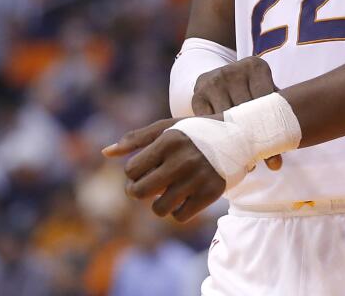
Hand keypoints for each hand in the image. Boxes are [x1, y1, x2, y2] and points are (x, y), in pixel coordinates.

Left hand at [103, 117, 226, 221]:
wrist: (239, 135)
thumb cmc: (196, 130)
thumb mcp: (167, 127)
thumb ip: (136, 139)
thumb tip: (105, 153)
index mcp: (168, 141)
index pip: (131, 170)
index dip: (132, 174)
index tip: (141, 171)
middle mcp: (182, 160)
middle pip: (140, 192)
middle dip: (137, 192)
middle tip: (144, 188)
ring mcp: (197, 178)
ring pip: (159, 209)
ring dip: (158, 204)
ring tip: (165, 193)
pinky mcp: (210, 193)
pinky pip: (179, 216)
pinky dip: (177, 211)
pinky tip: (182, 198)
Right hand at [193, 56, 282, 169]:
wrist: (219, 79)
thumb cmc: (250, 94)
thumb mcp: (264, 97)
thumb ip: (273, 120)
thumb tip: (275, 165)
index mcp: (256, 67)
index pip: (266, 99)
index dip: (272, 128)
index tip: (276, 153)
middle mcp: (232, 71)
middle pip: (246, 111)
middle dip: (255, 139)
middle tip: (263, 162)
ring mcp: (212, 81)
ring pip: (227, 119)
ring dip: (235, 142)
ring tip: (245, 161)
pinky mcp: (197, 95)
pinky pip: (209, 122)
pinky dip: (217, 138)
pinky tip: (225, 150)